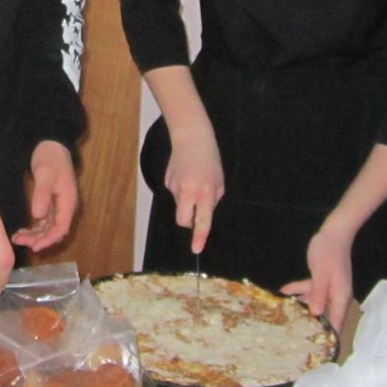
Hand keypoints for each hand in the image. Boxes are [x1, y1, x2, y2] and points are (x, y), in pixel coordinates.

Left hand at [12, 141, 76, 250]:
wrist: (52, 145)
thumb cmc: (51, 158)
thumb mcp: (45, 174)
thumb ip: (42, 194)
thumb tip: (38, 215)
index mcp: (68, 201)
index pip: (61, 228)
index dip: (49, 240)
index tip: (35, 247)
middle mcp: (65, 206)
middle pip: (54, 231)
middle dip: (39, 239)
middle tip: (19, 241)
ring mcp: (58, 205)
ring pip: (49, 228)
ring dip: (35, 235)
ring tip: (17, 237)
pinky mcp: (51, 203)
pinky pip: (45, 221)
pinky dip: (35, 228)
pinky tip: (22, 230)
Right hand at [164, 129, 224, 253]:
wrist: (191, 138)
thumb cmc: (210, 159)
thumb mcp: (219, 182)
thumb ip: (212, 201)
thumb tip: (202, 215)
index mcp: (206, 192)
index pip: (202, 221)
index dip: (199, 237)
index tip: (196, 249)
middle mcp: (188, 192)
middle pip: (183, 221)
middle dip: (188, 222)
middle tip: (196, 211)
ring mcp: (175, 187)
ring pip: (180, 205)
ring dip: (186, 200)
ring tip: (193, 181)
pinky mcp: (167, 181)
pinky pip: (175, 193)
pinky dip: (181, 189)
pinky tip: (185, 175)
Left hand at [281, 224, 355, 331]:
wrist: (334, 232)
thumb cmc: (329, 251)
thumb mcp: (320, 272)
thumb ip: (318, 293)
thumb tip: (316, 314)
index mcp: (340, 297)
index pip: (336, 324)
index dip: (327, 337)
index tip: (315, 348)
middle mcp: (336, 296)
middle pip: (324, 316)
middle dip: (310, 324)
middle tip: (292, 334)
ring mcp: (330, 289)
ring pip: (314, 303)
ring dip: (299, 306)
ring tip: (283, 313)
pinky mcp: (322, 281)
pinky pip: (310, 291)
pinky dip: (298, 291)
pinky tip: (283, 291)